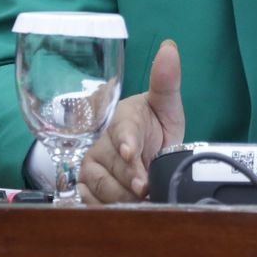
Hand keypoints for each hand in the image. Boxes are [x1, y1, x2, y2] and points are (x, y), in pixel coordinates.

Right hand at [78, 39, 183, 203]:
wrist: (146, 147)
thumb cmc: (154, 124)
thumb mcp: (166, 105)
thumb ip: (166, 80)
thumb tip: (169, 47)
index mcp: (123, 118)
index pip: (122, 130)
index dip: (126, 143)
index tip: (130, 153)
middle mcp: (101, 141)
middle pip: (114, 167)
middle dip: (132, 181)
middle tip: (148, 190)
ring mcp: (92, 165)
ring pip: (102, 188)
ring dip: (124, 198)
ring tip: (143, 201)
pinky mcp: (86, 186)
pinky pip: (91, 202)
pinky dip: (109, 209)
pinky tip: (126, 208)